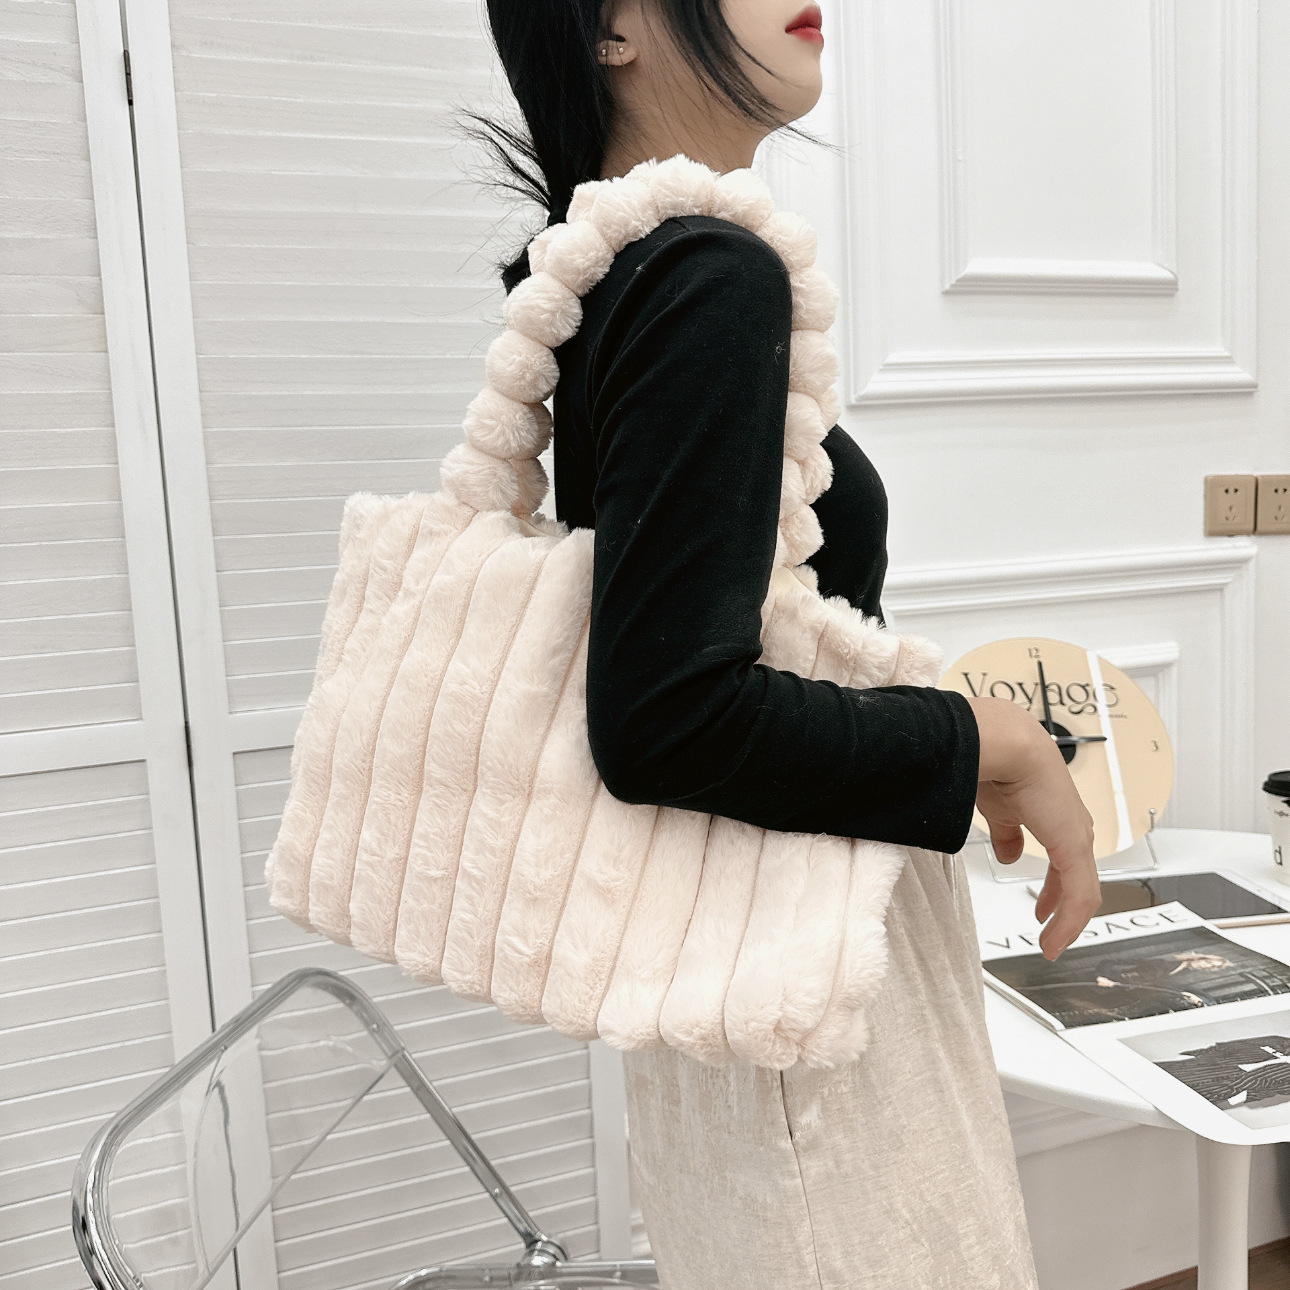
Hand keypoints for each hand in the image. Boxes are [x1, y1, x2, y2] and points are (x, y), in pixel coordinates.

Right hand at [967, 696, 1100, 959]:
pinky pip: (1079, 895)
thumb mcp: (1000, 809)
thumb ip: (1008, 833)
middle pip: (1078, 879)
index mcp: (1056, 815)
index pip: (1066, 861)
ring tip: (1052, 943)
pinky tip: (1053, 939)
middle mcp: (1073, 827)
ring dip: (1067, 920)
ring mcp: (1077, 838)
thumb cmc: (997, 762)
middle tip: (1050, 928)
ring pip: (1082, 892)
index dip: (1055, 888)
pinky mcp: (1074, 848)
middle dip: (1063, 906)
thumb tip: (1010, 854)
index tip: (1043, 907)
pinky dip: (1067, 922)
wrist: (1003, 744)